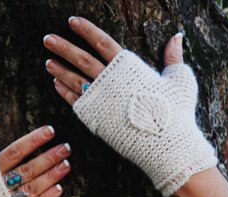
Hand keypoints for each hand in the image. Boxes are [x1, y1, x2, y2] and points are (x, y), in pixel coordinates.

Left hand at [43, 17, 216, 196]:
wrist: (166, 144)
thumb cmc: (176, 112)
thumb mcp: (180, 80)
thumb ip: (174, 57)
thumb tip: (177, 36)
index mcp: (129, 67)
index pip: (102, 42)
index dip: (87, 30)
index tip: (72, 22)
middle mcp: (110, 81)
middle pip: (82, 59)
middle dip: (63, 47)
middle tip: (47, 39)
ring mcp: (101, 100)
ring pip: (75, 80)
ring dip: (60, 69)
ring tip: (48, 62)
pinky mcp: (96, 118)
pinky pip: (76, 101)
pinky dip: (65, 92)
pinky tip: (56, 84)